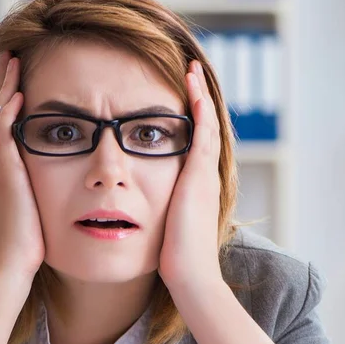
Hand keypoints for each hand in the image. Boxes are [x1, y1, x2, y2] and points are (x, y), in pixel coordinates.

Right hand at [0, 51, 45, 280]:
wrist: (14, 260)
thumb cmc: (28, 236)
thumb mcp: (32, 200)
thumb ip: (35, 180)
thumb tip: (52, 168)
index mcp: (3, 165)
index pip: (2, 121)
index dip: (6, 95)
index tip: (15, 74)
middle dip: (2, 82)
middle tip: (9, 56)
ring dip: (4, 87)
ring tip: (11, 61)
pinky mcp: (5, 173)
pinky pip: (3, 135)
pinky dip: (8, 113)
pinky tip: (17, 94)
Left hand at [158, 60, 222, 291]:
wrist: (191, 273)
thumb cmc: (174, 256)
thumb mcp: (165, 226)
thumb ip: (158, 211)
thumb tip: (138, 209)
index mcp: (196, 185)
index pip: (195, 143)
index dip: (189, 120)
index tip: (179, 100)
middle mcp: (204, 175)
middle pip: (205, 127)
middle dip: (197, 100)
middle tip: (190, 74)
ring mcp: (205, 173)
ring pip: (206, 123)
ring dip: (199, 95)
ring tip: (191, 70)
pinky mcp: (200, 174)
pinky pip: (202, 131)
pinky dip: (199, 107)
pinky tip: (192, 86)